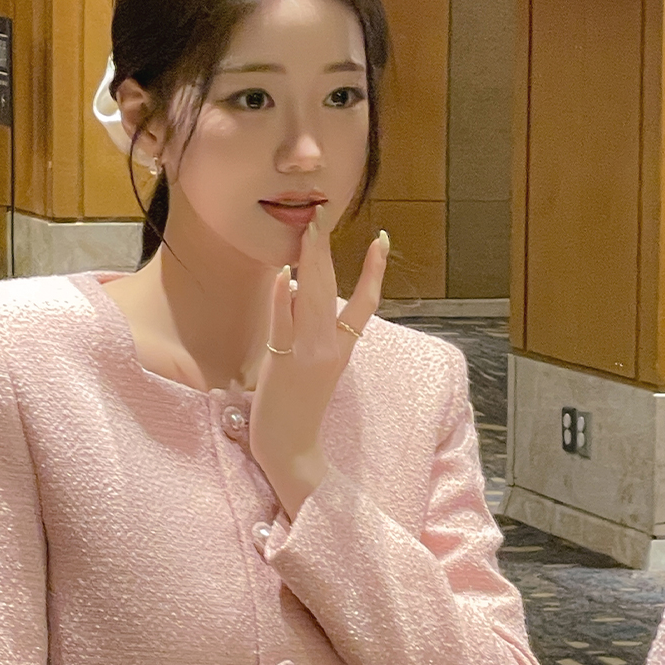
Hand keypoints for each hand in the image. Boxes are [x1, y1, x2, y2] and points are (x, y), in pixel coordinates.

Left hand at [250, 204, 389, 519]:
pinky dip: (283, 298)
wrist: (291, 450)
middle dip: (327, 250)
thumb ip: (310, 335)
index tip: (381, 239)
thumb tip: (299, 296)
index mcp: (341, 351)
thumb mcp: (312, 370)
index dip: (374, 271)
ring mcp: (308, 355)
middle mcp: (330, 349)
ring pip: (312, 300)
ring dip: (310, 262)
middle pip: (334, 290)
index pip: (366, 304)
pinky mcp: (283, 363)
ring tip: (309, 229)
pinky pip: (283, 325)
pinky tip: (283, 273)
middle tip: (322, 214)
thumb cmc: (296, 412)